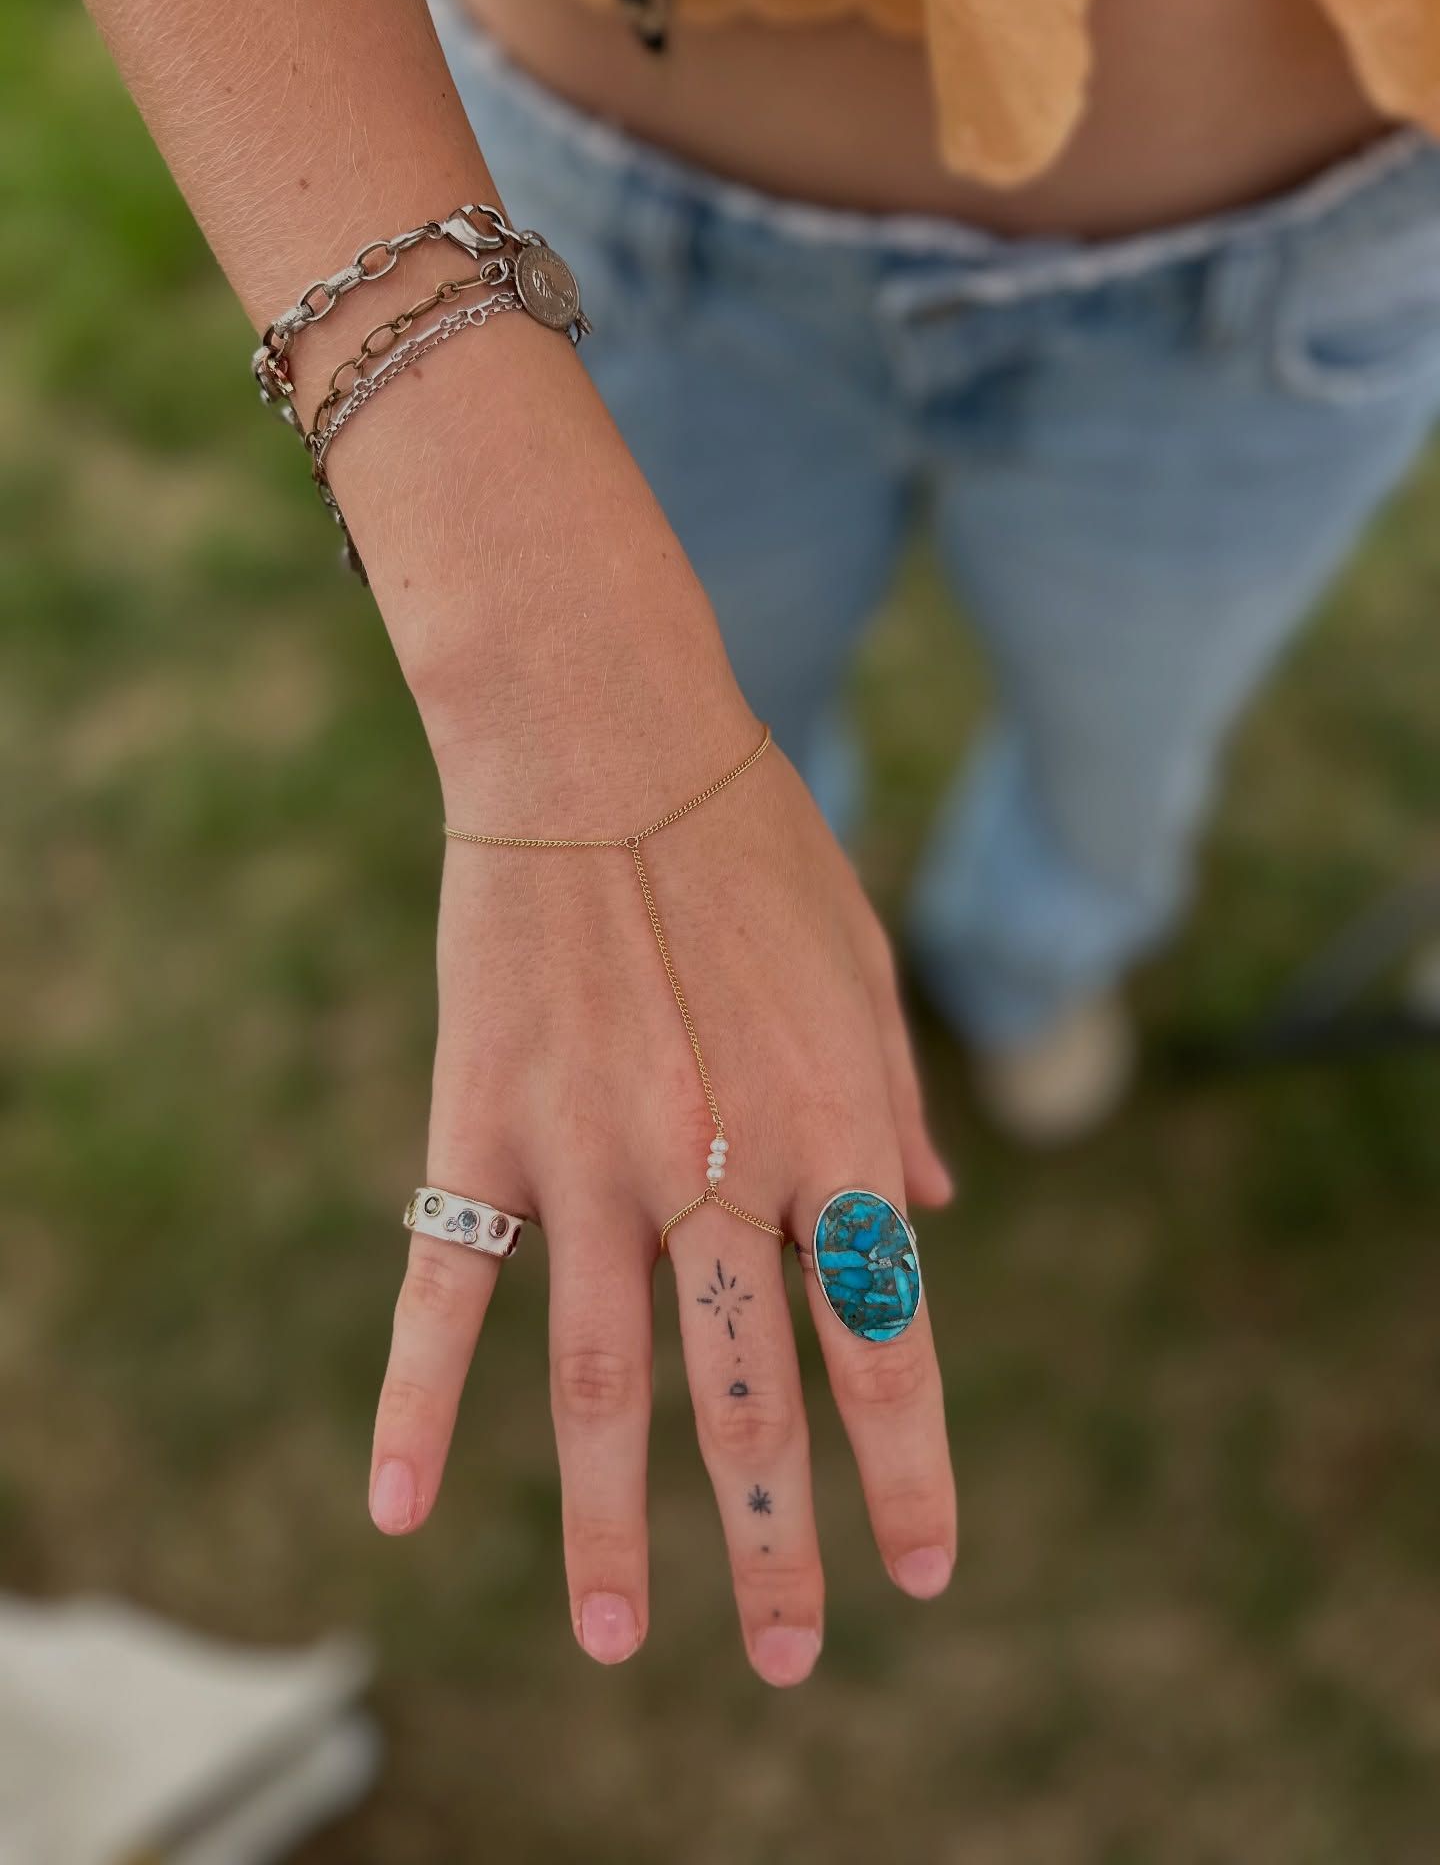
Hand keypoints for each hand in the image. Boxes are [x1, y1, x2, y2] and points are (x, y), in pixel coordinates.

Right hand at [368, 714, 956, 1686]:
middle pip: (753, 1401)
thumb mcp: (862, 965)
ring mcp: (589, 1158)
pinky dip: (415, 1411)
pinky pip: (441, 1297)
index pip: (884, 1342)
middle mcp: (716, 1166)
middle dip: (779, 1548)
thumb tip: (932, 1220)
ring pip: (604, 1384)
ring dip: (614, 1530)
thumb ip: (893, 1104)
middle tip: (797, 1660)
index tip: (923, 1570)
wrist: (599, 738)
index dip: (909, 1470)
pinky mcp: (477, 1130)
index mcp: (828, 1127)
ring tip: (617, 1644)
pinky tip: (398, 1514)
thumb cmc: (749, 840)